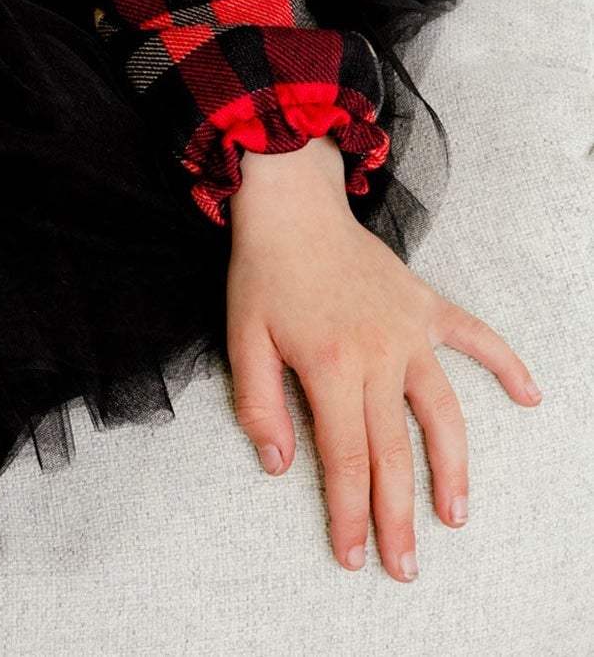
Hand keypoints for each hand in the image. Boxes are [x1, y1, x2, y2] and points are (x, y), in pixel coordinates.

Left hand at [225, 135, 541, 580]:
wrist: (289, 204)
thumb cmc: (262, 272)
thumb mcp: (242, 336)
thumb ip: (260, 403)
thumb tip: (278, 465)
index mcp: (329, 366)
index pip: (344, 458)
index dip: (349, 512)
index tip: (353, 556)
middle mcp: (378, 355)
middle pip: (394, 451)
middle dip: (398, 515)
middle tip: (404, 567)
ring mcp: (409, 331)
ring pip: (442, 413)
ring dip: (453, 467)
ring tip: (454, 515)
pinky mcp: (425, 306)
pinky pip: (475, 337)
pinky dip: (505, 364)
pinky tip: (530, 395)